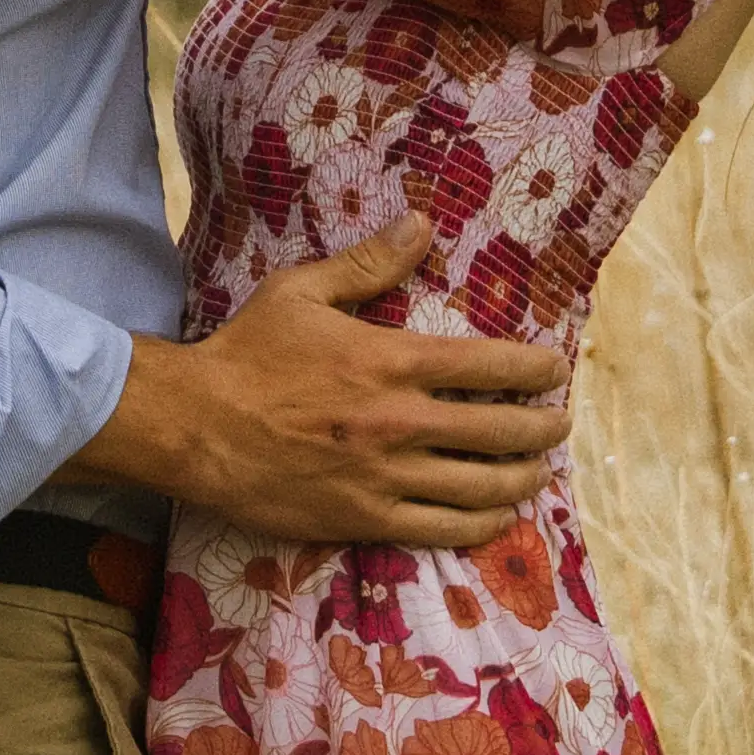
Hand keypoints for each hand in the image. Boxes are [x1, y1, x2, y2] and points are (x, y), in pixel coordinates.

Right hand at [92, 230, 571, 551]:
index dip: (536, 369)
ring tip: (538, 470)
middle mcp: (400, 423)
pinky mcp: (365, 520)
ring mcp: (386, 478)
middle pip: (500, 431)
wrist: (194, 427)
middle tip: (559, 423)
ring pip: (482, 487)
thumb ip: (369, 263)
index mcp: (391, 361)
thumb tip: (422, 224)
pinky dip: (482, 525)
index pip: (491, 366)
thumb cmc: (246, 354)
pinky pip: (443, 530)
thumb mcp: (302, 292)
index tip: (555, 370)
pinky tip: (498, 517)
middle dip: (543, 428)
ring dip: (523, 478)